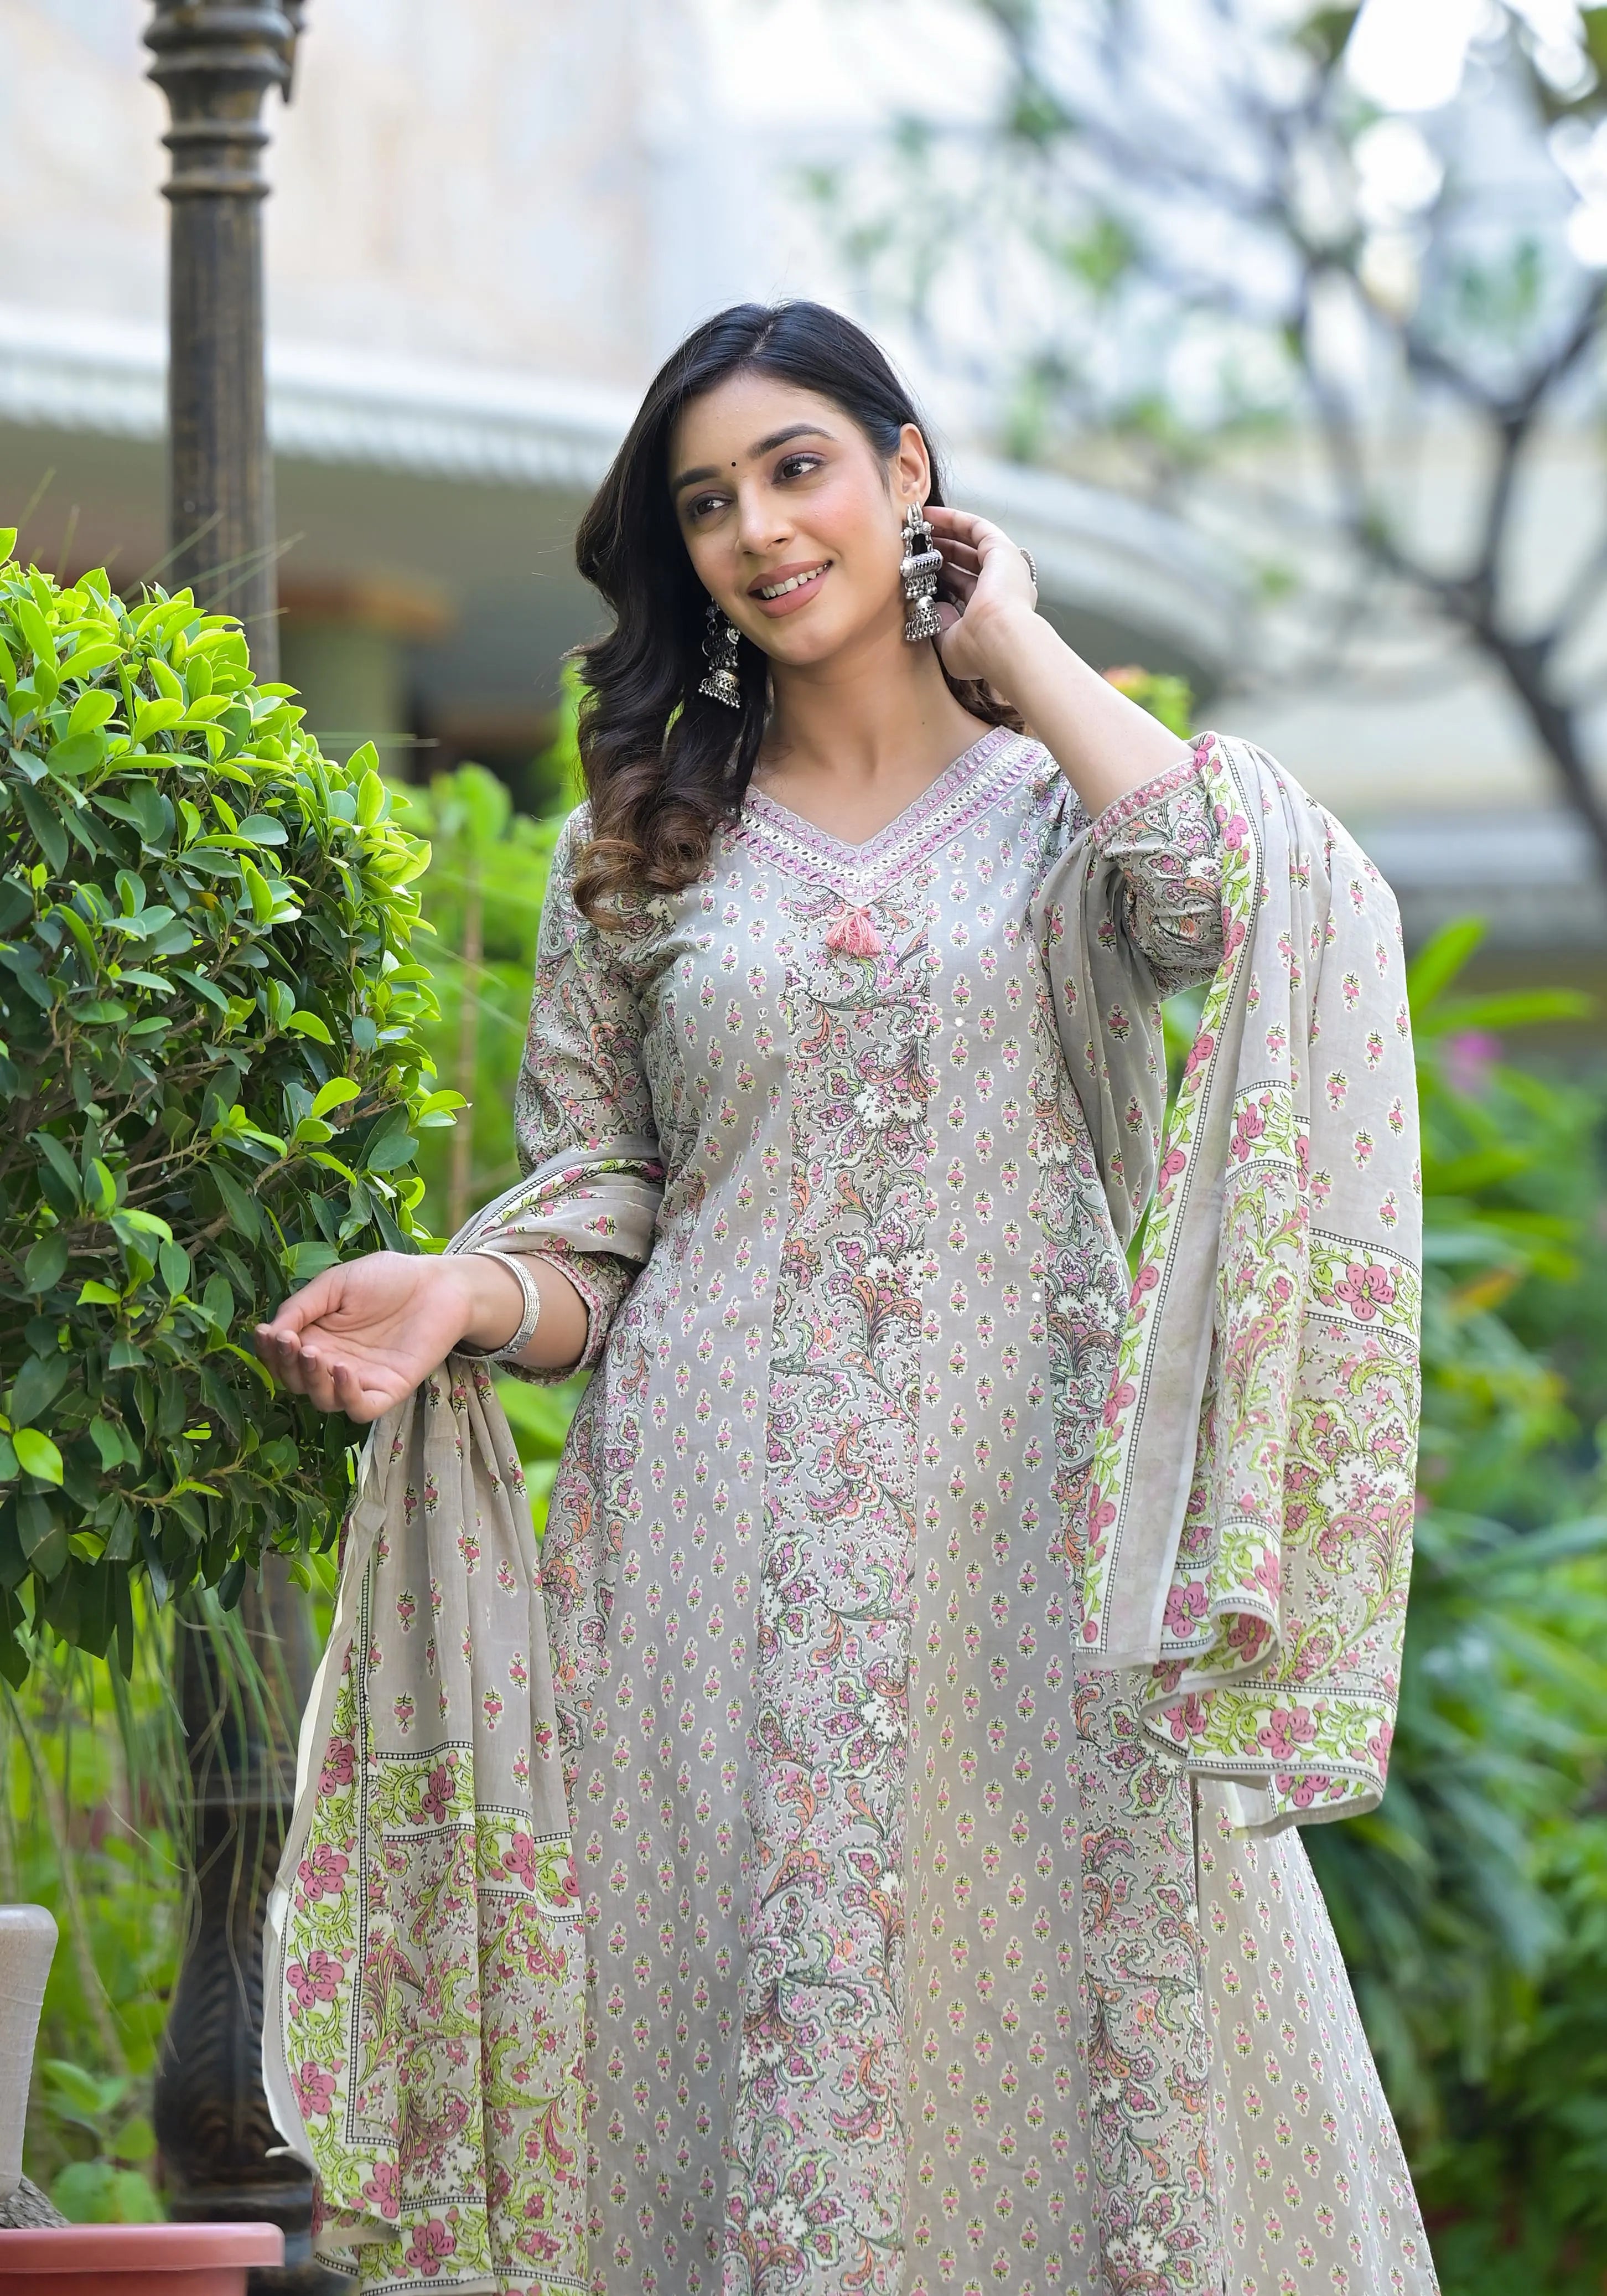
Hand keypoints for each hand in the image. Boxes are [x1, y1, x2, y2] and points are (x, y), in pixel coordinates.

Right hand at [254, 1250, 506, 1422]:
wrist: (439, 1283)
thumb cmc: (388, 1278)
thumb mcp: (336, 1285)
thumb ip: (302, 1307)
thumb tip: (270, 1331)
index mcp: (318, 1337)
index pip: (282, 1356)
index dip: (268, 1350)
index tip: (263, 1332)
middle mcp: (334, 1363)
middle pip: (297, 1381)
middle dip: (286, 1365)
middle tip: (290, 1343)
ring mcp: (361, 1380)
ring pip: (324, 1400)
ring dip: (312, 1381)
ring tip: (315, 1354)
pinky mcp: (388, 1390)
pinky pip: (360, 1409)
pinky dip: (347, 1397)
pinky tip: (343, 1371)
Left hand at [924, 504, 1037, 685]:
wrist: (1002, 641)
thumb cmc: (978, 651)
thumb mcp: (950, 641)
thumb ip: (941, 624)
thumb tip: (933, 606)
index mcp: (995, 612)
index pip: (964, 586)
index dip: (941, 575)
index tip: (918, 569)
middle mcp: (1004, 587)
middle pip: (967, 561)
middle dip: (940, 550)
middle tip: (915, 543)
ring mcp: (1006, 567)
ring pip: (971, 541)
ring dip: (945, 532)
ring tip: (918, 526)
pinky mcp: (1003, 550)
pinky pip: (976, 527)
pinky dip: (954, 519)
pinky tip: (930, 516)